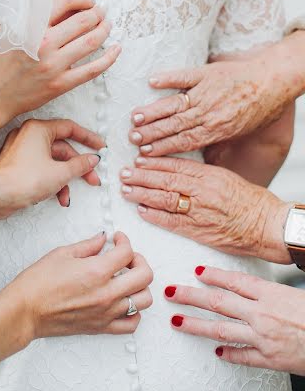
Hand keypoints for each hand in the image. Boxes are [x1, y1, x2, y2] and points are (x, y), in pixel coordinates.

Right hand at [0, 0, 120, 141]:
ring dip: (104, 30)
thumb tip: (66, 7)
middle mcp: (43, 43)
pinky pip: (92, 69)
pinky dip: (109, 58)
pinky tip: (116, 49)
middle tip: (101, 12)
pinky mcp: (61, 84)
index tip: (87, 0)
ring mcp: (54, 65)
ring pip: (91, 41)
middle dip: (97, 13)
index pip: (63, 2)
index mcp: (29, 26)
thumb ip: (34, 18)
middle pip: (83, 21)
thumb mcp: (10, 31)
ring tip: (107, 25)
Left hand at [0, 118, 103, 216]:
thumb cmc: (22, 180)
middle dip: (77, 167)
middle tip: (91, 177)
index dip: (88, 138)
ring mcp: (21, 150)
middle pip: (62, 148)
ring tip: (68, 194)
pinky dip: (51, 180)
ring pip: (52, 161)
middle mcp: (28, 135)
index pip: (70, 128)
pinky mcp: (17, 164)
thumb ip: (80, 164)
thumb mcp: (60, 173)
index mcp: (38, 129)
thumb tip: (92, 160)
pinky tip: (57, 196)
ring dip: (64, 178)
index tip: (100, 147)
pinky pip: (41, 168)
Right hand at [6, 231, 152, 338]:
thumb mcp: (63, 253)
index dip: (124, 240)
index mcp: (97, 271)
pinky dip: (135, 312)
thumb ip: (88, 245)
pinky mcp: (101, 327)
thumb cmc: (37, 283)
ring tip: (127, 277)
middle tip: (127, 256)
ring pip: (144, 299)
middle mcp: (106, 293)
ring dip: (140, 285)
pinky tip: (124, 301)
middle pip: (145, 275)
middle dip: (139, 260)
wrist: (24, 311)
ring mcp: (106, 312)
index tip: (117, 239)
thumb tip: (102, 238)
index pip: (127, 252)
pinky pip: (131, 324)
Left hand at [120, 156, 291, 263]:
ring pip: (164, 199)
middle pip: (165, 180)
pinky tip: (141, 210)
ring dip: (142, 194)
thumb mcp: (225, 177)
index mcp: (208, 174)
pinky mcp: (199, 231)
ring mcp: (199, 211)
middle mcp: (202, 191)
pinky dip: (154, 215)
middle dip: (141, 176)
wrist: (266, 225)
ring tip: (126, 190)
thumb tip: (176, 169)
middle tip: (124, 173)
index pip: (175, 165)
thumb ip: (200, 173)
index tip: (137, 159)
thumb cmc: (249, 201)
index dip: (153, 162)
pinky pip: (172, 222)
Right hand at [129, 51, 291, 155]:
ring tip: (135, 117)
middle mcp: (208, 111)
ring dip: (154, 110)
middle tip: (132, 137)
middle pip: (174, 125)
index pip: (184, 141)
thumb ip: (216, 141)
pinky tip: (152, 81)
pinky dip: (167, 78)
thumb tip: (196, 155)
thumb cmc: (259, 108)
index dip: (162, 148)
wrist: (274, 81)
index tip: (144, 153)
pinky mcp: (206, 72)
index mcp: (216, 128)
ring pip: (174, 104)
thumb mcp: (240, 132)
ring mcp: (206, 90)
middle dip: (152, 132)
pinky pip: (183, 76)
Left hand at [165, 265, 304, 375]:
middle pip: (218, 301)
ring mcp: (263, 337)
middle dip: (191, 296)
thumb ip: (268, 290)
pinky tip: (216, 351)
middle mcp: (262, 314)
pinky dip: (228, 353)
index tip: (197, 271)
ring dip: (196, 325)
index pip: (234, 280)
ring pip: (221, 329)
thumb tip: (247, 287)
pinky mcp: (269, 358)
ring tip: (178, 320)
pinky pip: (242, 355)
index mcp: (271, 294)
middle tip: (172, 292)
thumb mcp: (294, 293)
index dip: (213, 275)